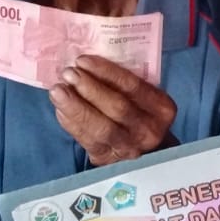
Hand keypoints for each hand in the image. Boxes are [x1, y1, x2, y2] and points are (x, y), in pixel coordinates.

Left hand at [49, 53, 177, 164]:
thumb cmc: (141, 115)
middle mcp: (149, 130)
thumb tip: (89, 65)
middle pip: (117, 107)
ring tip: (58, 91)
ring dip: (76, 107)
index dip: (107, 72)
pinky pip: (88, 140)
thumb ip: (126, 84)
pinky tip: (60, 109)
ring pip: (100, 127)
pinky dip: (71, 123)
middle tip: (68, 73)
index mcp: (162, 108)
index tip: (83, 61)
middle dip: (89, 88)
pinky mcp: (109, 160)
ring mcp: (130, 148)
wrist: (148, 153)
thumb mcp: (147, 99)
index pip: (134, 86)